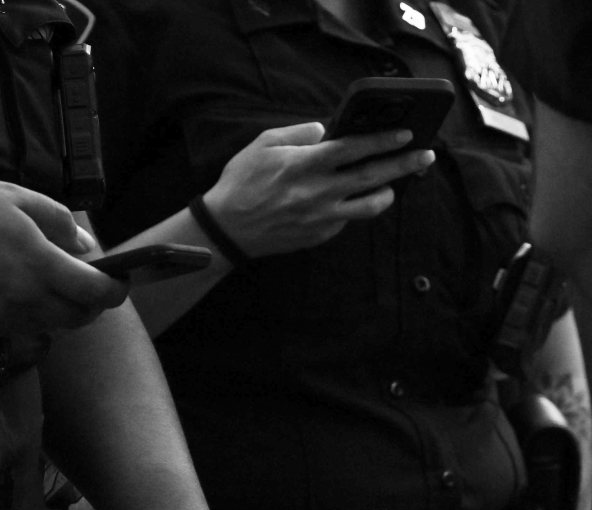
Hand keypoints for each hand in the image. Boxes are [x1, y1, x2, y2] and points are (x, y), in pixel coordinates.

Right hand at [0, 178, 128, 337]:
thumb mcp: (16, 199)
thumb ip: (59, 223)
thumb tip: (86, 247)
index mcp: (41, 263)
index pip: (97, 292)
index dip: (116, 290)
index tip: (118, 282)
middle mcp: (27, 299)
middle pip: (78, 319)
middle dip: (90, 305)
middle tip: (84, 285)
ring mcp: (2, 319)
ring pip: (48, 327)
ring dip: (56, 311)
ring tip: (43, 285)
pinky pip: (16, 329)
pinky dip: (24, 316)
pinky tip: (7, 292)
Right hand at [203, 122, 436, 257]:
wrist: (225, 230)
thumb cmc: (241, 183)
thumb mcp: (262, 145)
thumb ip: (298, 135)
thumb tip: (325, 132)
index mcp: (306, 165)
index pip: (356, 148)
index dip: (385, 139)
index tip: (407, 132)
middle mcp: (319, 192)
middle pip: (373, 176)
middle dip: (404, 163)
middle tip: (426, 155)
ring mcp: (321, 217)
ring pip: (369, 206)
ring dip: (387, 192)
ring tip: (392, 184)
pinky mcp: (318, 235)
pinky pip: (346, 220)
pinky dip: (353, 208)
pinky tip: (350, 200)